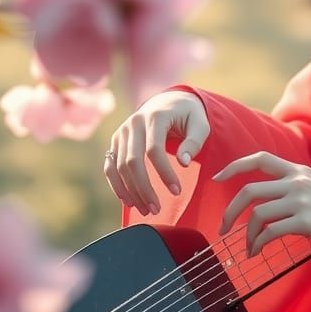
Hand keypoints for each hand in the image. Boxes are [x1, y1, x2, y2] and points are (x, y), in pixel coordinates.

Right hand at [103, 90, 209, 215]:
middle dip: (144, 188)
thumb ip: (194, 141)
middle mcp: (133, 124)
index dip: (164, 173)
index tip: (176, 191)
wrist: (168, 101)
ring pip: (119, 167)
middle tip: (156, 209)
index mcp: (155, 117)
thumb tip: (184, 163)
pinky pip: (110, 166)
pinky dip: (117, 185)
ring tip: (146, 210)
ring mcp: (121, 132)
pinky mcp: (115, 141)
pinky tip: (128, 201)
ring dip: (130, 191)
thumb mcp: (200, 123)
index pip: (154, 149)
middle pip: (132, 161)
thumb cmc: (188, 115)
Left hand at [212, 151, 310, 256]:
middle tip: (222, 228)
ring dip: (246, 235)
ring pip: (257, 215)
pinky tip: (256, 252)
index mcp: (298, 171)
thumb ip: (293, 186)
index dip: (234, 166)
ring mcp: (300, 201)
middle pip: (249, 191)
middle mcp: (296, 182)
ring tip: (248, 249)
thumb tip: (267, 201)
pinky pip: (270, 233)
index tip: (217, 178)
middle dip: (230, 211)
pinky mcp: (305, 221)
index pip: (260, 159)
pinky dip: (257, 244)